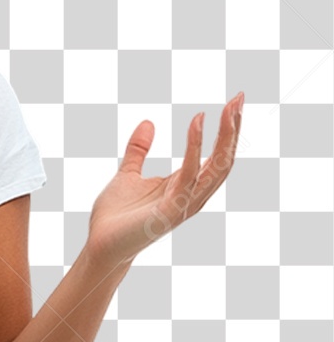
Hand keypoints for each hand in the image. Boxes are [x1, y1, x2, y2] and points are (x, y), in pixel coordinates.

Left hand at [86, 92, 244, 268]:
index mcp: (184, 185)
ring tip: (229, 109)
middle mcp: (191, 194)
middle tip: (239, 98)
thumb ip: (138, 150)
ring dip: (224, 137)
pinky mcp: (170, 211)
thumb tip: (149, 122)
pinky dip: (194, 148)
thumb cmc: (116, 215)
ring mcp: (184, 204)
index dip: (226, 130)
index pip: (215, 155)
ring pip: (215, 168)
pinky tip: (196, 124)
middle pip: (223, 159)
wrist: (101, 244)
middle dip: (233, 129)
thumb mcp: (127, 173)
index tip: (234, 101)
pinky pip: (188, 176)